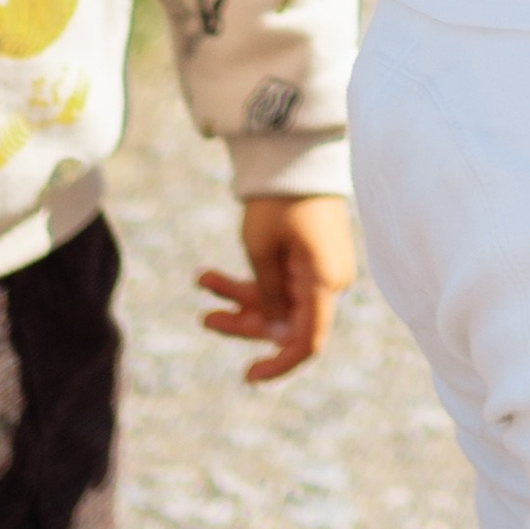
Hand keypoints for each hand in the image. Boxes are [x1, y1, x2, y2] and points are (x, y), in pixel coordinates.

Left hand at [200, 194, 356, 383]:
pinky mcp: (307, 259)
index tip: (248, 375)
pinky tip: (209, 277)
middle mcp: (327, 281)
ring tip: (202, 280)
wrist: (293, 153)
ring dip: (239, 298)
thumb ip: (269, 297)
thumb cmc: (278, 201)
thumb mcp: (262, 251)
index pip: (307, 343)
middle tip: (205, 318)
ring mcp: (317, 270)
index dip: (279, 365)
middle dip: (244, 323)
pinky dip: (248, 281)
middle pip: (284, 323)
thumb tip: (278, 334)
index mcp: (324, 283)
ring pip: (276, 302)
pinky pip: (278, 281)